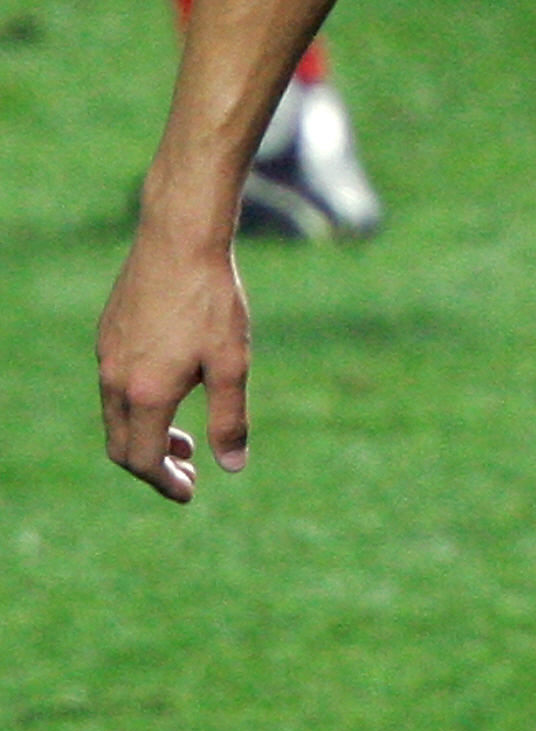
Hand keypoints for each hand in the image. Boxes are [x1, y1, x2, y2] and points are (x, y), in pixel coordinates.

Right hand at [97, 227, 250, 503]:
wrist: (181, 237)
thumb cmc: (212, 298)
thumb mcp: (231, 362)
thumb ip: (230, 419)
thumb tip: (233, 468)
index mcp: (145, 395)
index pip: (144, 461)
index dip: (166, 483)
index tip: (189, 493)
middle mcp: (116, 380)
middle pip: (122, 446)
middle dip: (154, 466)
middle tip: (188, 472)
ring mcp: (107, 355)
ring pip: (116, 415)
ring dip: (147, 434)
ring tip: (186, 438)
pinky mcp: (109, 333)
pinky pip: (114, 385)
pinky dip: (138, 405)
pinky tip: (172, 388)